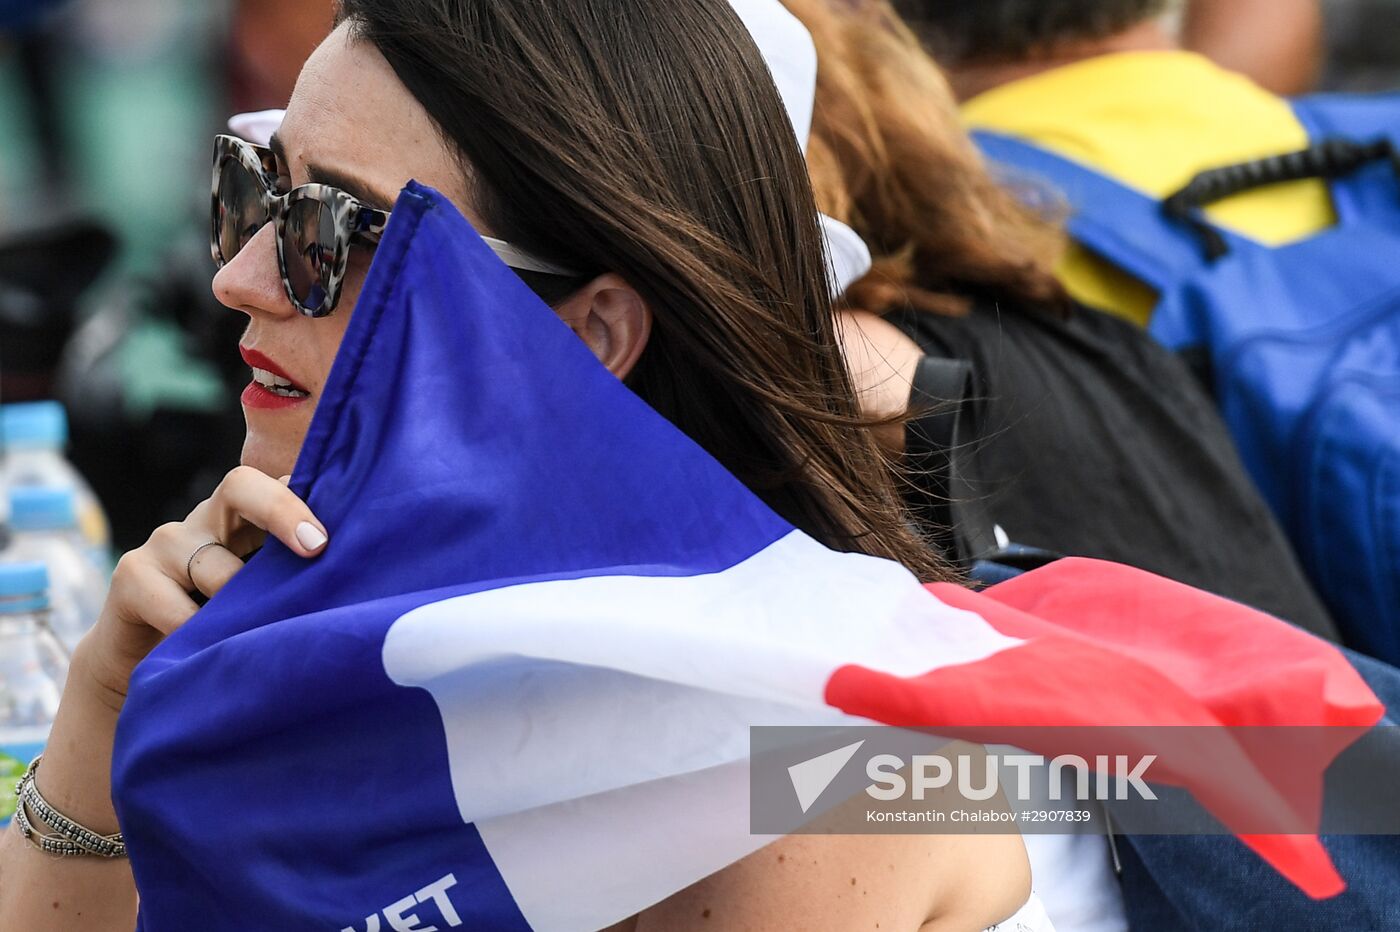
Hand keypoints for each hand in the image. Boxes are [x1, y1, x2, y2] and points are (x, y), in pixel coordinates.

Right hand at [77, 466, 327, 707]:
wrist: (145, 665)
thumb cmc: (223, 629)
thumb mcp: (264, 599)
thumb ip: (296, 581)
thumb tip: (360, 581)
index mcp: (245, 520)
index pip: (277, 483)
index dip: (304, 498)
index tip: (326, 539)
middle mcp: (206, 520)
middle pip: (241, 487)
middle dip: (282, 511)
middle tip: (314, 548)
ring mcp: (166, 543)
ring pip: (215, 565)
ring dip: (237, 604)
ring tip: (251, 635)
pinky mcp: (130, 575)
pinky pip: (171, 602)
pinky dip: (193, 629)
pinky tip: (204, 647)